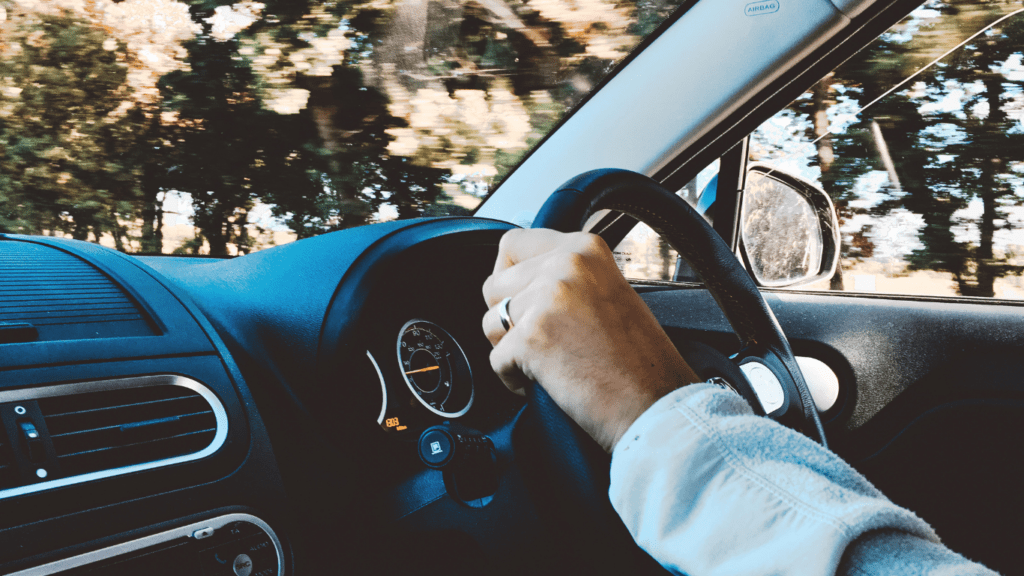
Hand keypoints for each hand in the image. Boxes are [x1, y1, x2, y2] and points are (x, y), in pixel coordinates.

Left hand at [482, 229, 699, 452]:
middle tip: (541, 341)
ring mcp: (547, 299)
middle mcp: (565, 264)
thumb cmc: (639, 361)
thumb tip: (519, 278)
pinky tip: (549, 382)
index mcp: (585, 248)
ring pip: (490, 322)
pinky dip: (514, 378)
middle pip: (494, 284)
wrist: (655, 405)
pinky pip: (495, 360)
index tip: (522, 300)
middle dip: (507, 317)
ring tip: (547, 363)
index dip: (508, 276)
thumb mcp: (608, 292)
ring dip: (508, 348)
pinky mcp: (531, 337)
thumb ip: (567, 276)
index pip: (512, 243)